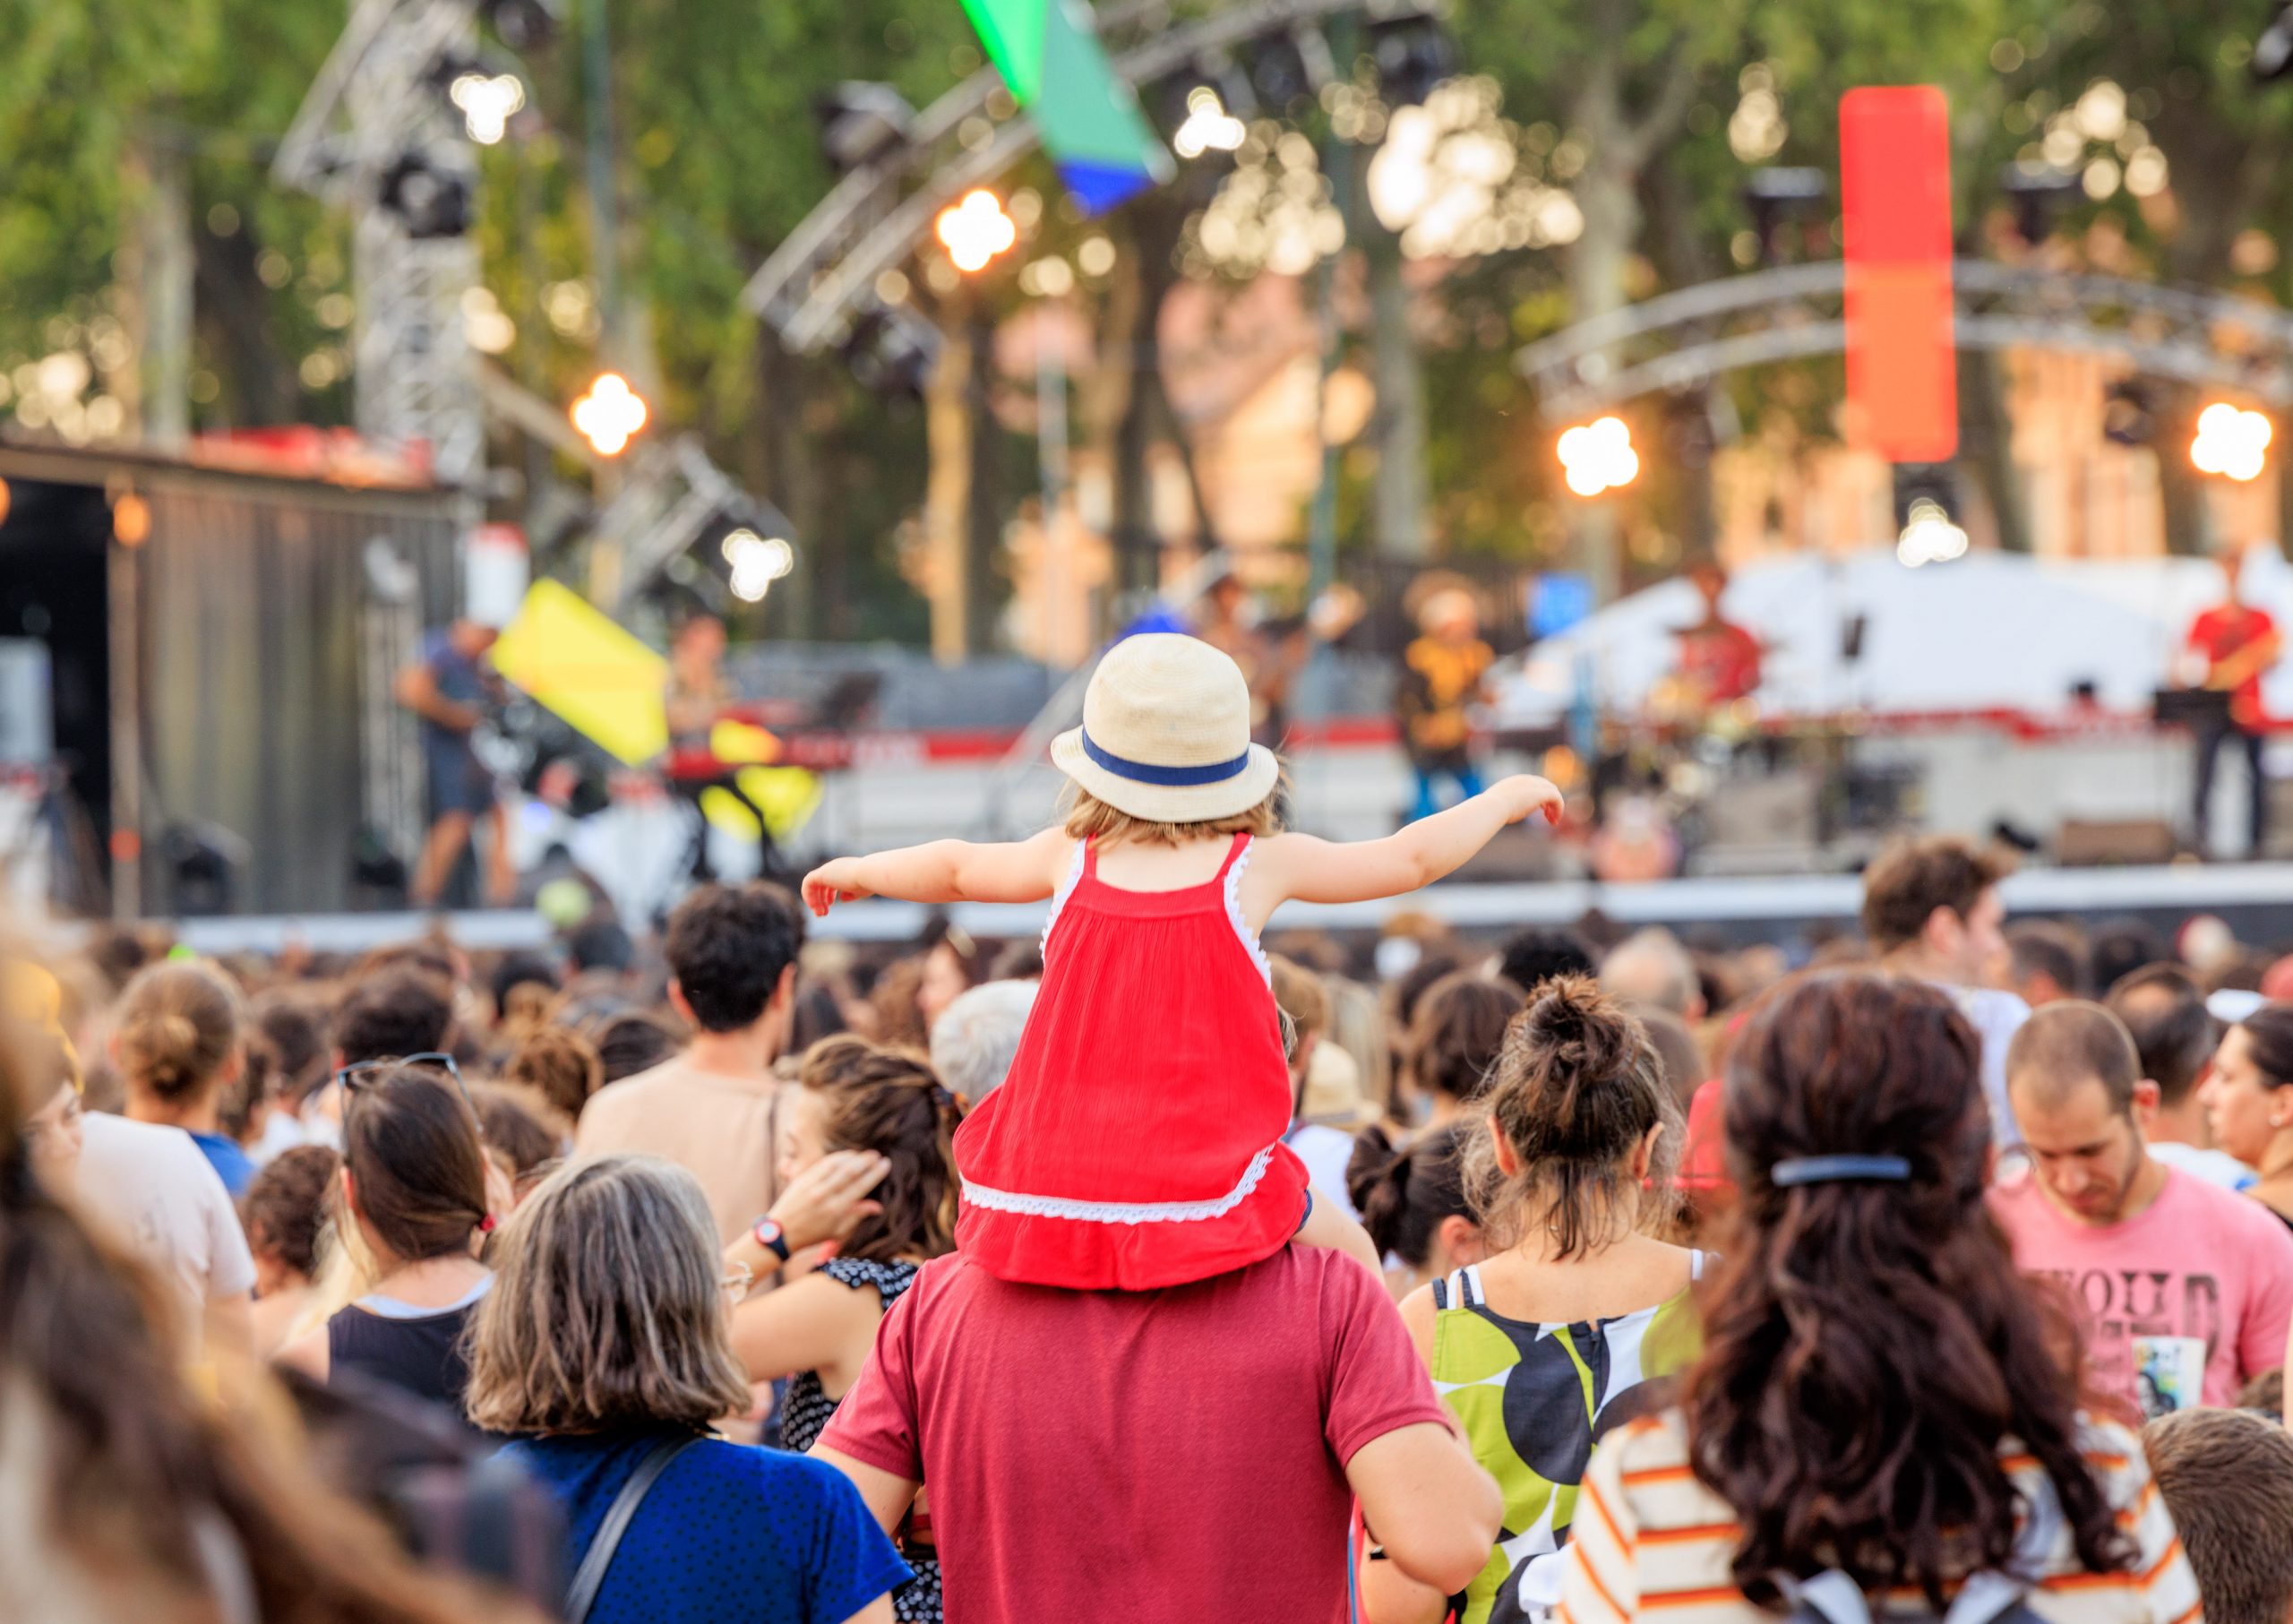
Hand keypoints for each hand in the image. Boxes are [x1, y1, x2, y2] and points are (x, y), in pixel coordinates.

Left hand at [767, 1149, 888, 1252]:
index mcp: (835, 1210)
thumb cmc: (812, 1235)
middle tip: (878, 1155)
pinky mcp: (802, 1178)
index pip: (860, 1186)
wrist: (780, 1232)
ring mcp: (812, 1185)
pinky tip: (847, 1155)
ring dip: (853, 1156)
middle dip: (867, 1161)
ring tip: (865, 1154)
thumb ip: (857, 1216)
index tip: (885, 1164)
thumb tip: (878, 1206)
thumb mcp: (837, 1231)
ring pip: (837, 1164)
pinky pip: (823, 1163)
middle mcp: (824, 1195)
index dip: (875, 1174)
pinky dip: (837, 1157)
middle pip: (850, 1172)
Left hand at [801, 859, 872, 916]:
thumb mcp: (861, 890)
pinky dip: (808, 896)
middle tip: (822, 914)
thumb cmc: (869, 883)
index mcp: (844, 869)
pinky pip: (807, 883)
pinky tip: (814, 906)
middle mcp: (835, 867)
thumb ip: (851, 894)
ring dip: (814, 900)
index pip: (831, 880)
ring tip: (820, 914)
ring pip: (813, 884)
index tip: (830, 905)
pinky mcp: (821, 873)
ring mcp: (828, 869)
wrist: (869, 874)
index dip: (828, 893)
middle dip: (820, 899)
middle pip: (821, 882)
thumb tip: (842, 899)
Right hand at [1494, 774, 1564, 826]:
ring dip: (1555, 807)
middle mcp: (1527, 780)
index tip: (1541, 811)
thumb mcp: (1497, 807)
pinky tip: (1554, 821)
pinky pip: (1557, 798)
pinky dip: (1559, 809)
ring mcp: (1535, 785)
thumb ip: (1501, 808)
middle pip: (1547, 786)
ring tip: (1552, 821)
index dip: (1540, 797)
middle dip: (1549, 801)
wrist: (1492, 807)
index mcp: (1516, 781)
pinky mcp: (1542, 793)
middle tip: (1548, 817)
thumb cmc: (1491, 811)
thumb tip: (1495, 816)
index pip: (1535, 784)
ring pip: (1554, 792)